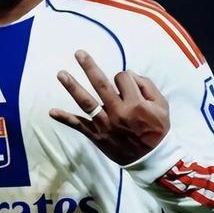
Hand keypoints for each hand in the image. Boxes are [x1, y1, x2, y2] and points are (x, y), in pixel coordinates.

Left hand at [49, 50, 169, 164]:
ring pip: (87, 102)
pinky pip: (79, 126)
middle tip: (78, 53)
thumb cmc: (157, 130)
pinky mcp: (97, 136)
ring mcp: (105, 125)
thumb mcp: (161, 105)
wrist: (151, 159)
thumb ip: (147, 86)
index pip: (123, 78)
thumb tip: (128, 74)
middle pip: (101, 84)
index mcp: (135, 104)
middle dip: (89, 67)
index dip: (124, 77)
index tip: (126, 84)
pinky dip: (65, 119)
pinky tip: (52, 111)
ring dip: (73, 87)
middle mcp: (118, 112)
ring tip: (61, 74)